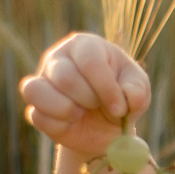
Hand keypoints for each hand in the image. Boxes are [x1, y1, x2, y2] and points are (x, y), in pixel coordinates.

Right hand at [20, 33, 150, 157]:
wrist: (109, 127)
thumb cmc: (123, 98)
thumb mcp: (138, 91)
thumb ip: (137, 91)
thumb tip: (128, 95)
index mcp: (86, 46)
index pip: (90, 61)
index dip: (106, 88)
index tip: (120, 108)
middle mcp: (58, 58)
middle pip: (65, 77)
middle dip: (89, 99)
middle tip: (101, 108)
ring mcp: (42, 81)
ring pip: (35, 90)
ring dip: (66, 109)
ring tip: (81, 114)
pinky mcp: (35, 106)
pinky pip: (36, 115)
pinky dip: (58, 125)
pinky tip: (72, 123)